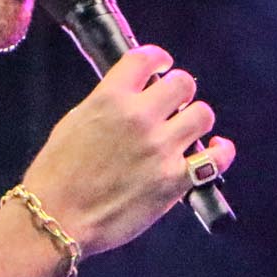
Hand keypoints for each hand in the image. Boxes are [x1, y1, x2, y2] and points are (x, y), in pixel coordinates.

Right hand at [18, 44, 235, 256]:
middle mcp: (139, 117)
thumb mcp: (75, 122)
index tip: (162, 66)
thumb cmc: (57, 175)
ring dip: (195, 120)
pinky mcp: (174, 181)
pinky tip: (214, 149)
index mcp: (110, 98)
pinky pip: (215, 158)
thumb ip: (107, 103)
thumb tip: (130, 94)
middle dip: (179, 91)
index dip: (159, 59)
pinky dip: (220, 151)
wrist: (57, 218)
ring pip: (203, 114)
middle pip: (183, 82)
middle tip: (173, 104)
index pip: (146, 58)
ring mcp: (160, 149)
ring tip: (185, 130)